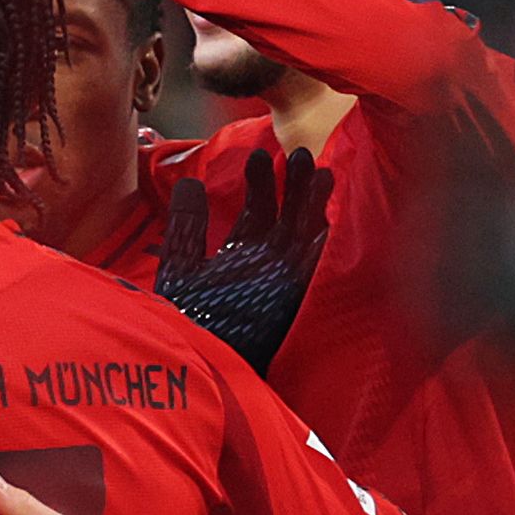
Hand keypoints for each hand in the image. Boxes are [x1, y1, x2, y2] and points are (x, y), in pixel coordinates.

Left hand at [157, 145, 334, 371]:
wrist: (191, 361)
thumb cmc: (184, 321)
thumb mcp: (181, 266)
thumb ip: (188, 227)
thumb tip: (190, 184)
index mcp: (243, 259)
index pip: (258, 213)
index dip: (260, 184)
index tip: (258, 155)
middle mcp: (268, 268)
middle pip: (288, 218)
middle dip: (295, 187)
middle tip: (299, 153)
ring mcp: (284, 283)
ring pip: (307, 236)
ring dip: (316, 206)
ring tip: (322, 170)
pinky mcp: (294, 300)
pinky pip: (317, 267)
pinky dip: (326, 243)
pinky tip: (333, 217)